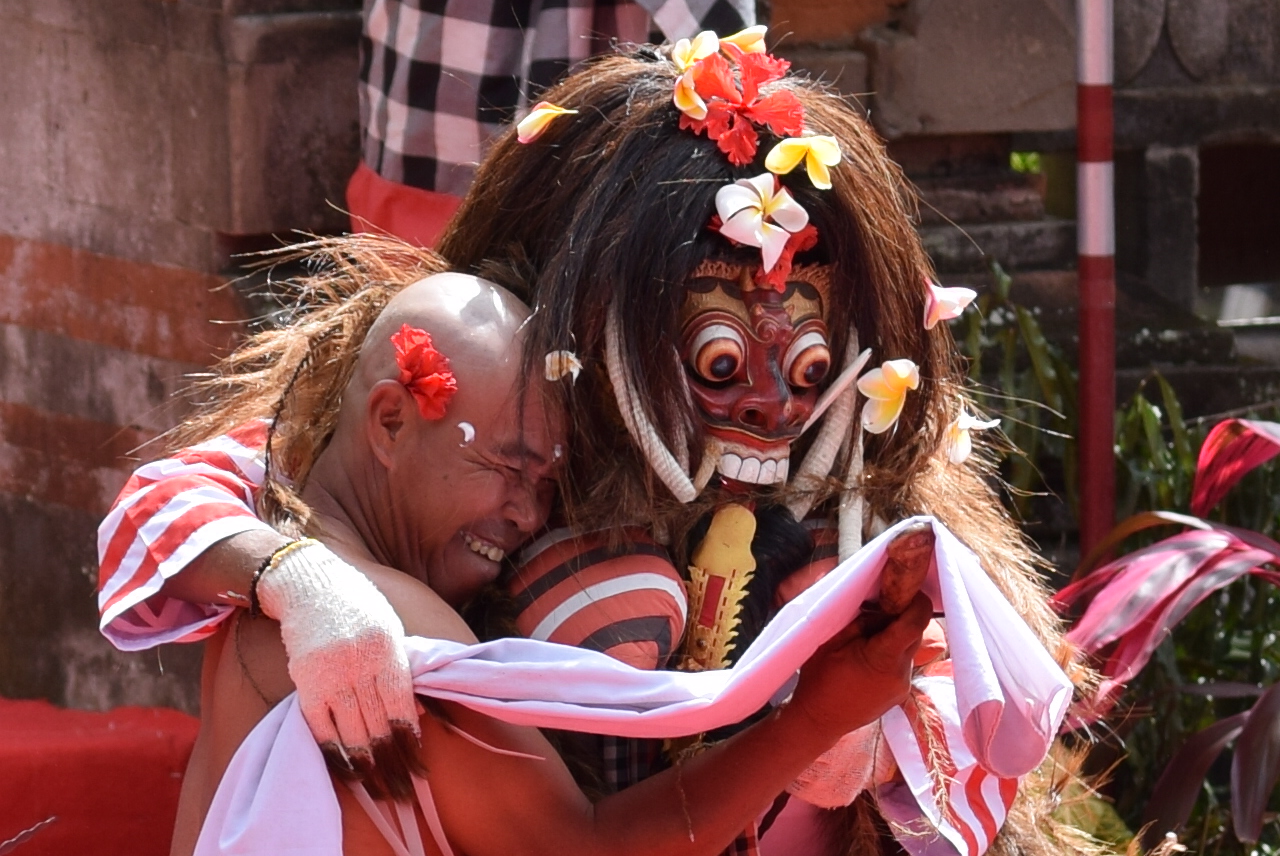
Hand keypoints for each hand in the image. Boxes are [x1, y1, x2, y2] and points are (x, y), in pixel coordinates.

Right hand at [256, 540, 418, 790]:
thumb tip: (420, 714)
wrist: (310, 585)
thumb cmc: (360, 606)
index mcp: (386, 650)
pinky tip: (348, 773)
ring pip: (351, 731)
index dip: (411, 743)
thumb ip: (402, 669)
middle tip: (403, 794)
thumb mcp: (391, 629)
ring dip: (367, 767)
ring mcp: (329, 674)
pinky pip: (319, 727)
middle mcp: (358, 664)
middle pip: (378, 726)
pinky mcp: (304, 682)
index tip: (419, 770)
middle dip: (392, 763)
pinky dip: (334, 753)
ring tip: (380, 791)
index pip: (402, 707)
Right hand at [787, 592, 931, 741]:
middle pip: (915, 634)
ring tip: (868, 638)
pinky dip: (891, 654)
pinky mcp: (900, 693)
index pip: (914, 624)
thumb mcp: (832, 641)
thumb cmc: (819, 679)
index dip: (917, 603)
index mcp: (882, 658)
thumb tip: (883, 607)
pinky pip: (902, 664)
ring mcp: (902, 686)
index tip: (910, 590)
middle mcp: (900, 674)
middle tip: (879, 609)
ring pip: (908, 649)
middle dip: (901, 618)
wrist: (818, 721)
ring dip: (895, 637)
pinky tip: (869, 657)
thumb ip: (862, 623)